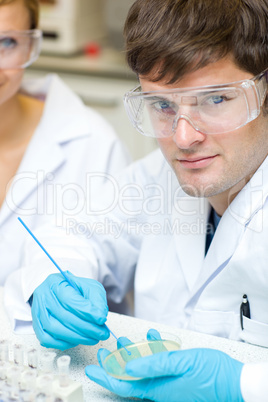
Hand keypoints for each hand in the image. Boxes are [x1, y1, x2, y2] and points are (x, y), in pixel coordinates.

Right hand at [31, 271, 109, 349]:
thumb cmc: (74, 289)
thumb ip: (96, 299)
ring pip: (55, 329)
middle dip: (86, 328)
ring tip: (93, 338)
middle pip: (63, 316)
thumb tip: (100, 316)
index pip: (70, 299)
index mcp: (56, 283)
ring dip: (77, 337)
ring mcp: (38, 312)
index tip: (102, 320)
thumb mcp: (89, 287)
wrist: (57, 291)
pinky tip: (77, 340)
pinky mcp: (36, 326)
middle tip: (102, 333)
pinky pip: (47, 339)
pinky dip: (64, 343)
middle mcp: (43, 297)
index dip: (87, 312)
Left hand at [85, 330, 243, 401]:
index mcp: (158, 388)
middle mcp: (161, 388)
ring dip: (133, 353)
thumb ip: (154, 364)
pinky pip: (160, 363)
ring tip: (124, 340)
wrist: (236, 383)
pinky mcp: (179, 376)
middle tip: (105, 350)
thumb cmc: (211, 375)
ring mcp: (170, 382)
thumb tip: (128, 367)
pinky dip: (153, 349)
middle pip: (130, 377)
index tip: (92, 369)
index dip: (105, 377)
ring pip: (144, 368)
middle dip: (115, 363)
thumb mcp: (181, 364)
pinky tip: (152, 335)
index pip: (123, 384)